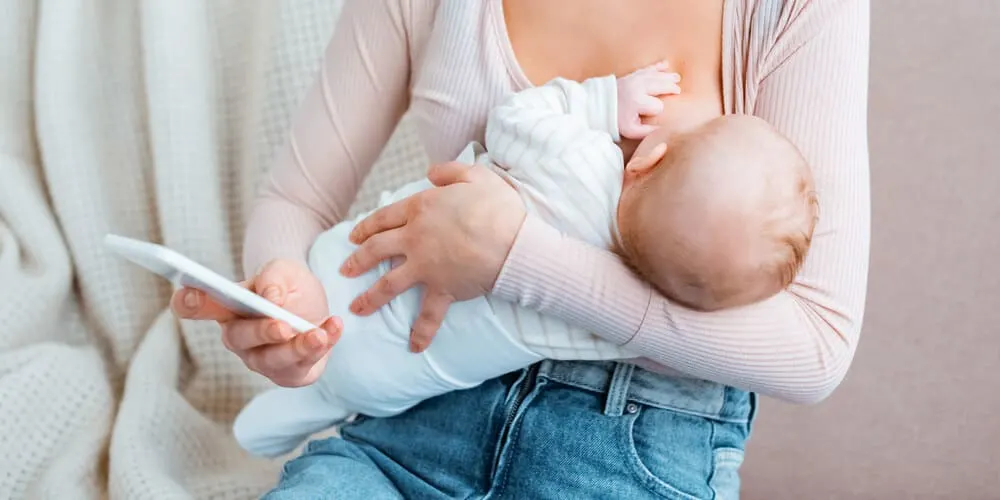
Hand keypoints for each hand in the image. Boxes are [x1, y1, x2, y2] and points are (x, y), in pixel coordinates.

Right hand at [170, 259, 341, 386]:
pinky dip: (323, 348)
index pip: (198, 306)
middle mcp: (239, 338)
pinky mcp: (289, 374)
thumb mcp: (284, 271)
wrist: (312, 306)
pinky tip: (334, 328)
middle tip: (283, 326)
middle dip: (263, 333)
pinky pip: (303, 368)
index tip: (188, 295)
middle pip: (241, 339)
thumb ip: (274, 277)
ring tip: (319, 334)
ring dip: (298, 348)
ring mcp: (261, 360)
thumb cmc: (288, 288)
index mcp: (227, 308)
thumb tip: (271, 297)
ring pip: (273, 361)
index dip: (189, 302)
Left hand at [340, 162, 525, 351]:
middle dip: (358, 261)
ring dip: (370, 297)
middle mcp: (415, 238)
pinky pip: (428, 315)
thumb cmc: (497, 207)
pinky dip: (421, 332)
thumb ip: (449, 171)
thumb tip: (431, 173)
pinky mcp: (442, 289)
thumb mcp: (475, 175)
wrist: (513, 242)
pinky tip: (413, 347)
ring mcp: (425, 266)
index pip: (384, 218)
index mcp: (421, 208)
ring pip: (388, 284)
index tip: (354, 236)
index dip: (367, 227)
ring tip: (356, 308)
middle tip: (345, 270)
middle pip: (377, 250)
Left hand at [616, 61, 680, 139]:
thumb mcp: (630, 130)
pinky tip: (666, 63)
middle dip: (670, 87)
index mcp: (637, 102)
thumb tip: (663, 131)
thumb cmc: (616, 119)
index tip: (654, 113)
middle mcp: (637, 88)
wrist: (598, 105)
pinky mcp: (632, 75)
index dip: (658, 109)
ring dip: (668, 76)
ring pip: (656, 75)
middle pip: (661, 85)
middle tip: (678, 91)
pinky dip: (657, 66)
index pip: (658, 106)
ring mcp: (635, 79)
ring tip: (677, 78)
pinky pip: (648, 68)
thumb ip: (647, 132)